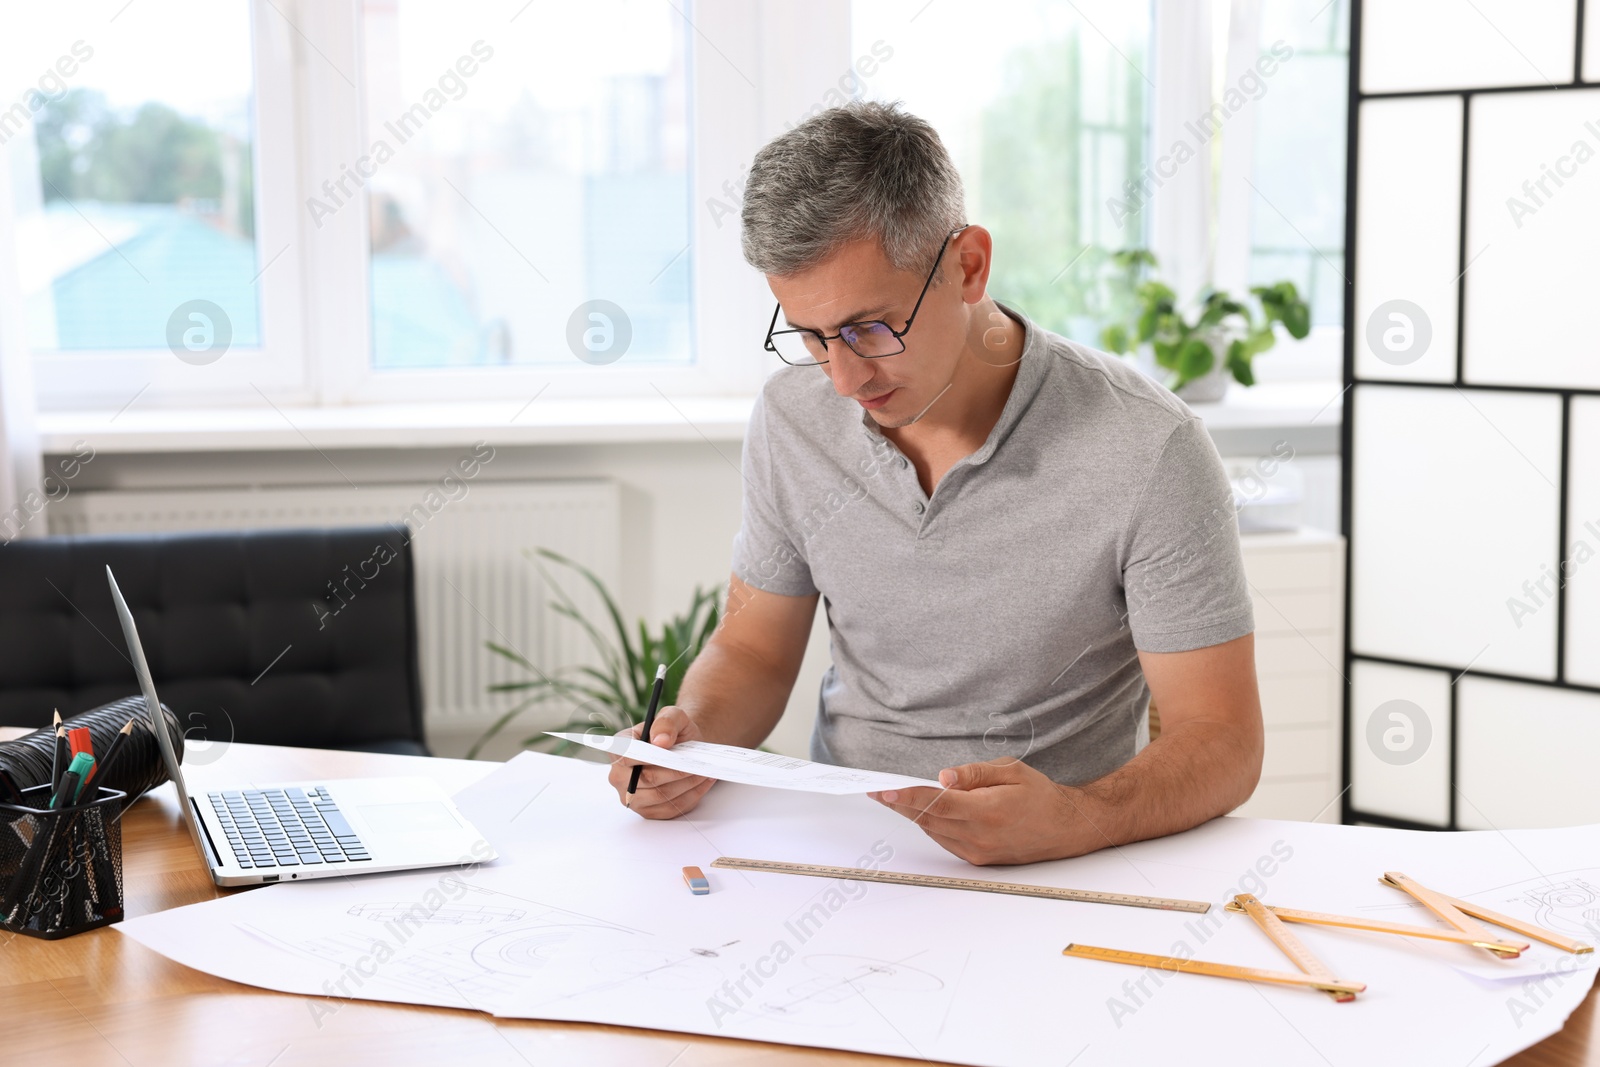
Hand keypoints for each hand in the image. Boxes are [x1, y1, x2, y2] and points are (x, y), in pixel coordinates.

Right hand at [605, 706, 715, 818]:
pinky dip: (690, 797)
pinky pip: (670, 810)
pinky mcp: (647, 811)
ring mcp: (631, 796)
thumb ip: (666, 722)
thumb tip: (660, 741)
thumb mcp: (673, 716)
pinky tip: (702, 783)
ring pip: (661, 796)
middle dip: (676, 772)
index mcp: (619, 748)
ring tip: (703, 772)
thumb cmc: (674, 733)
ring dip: (686, 785)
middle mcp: (619, 775)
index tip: (672, 755)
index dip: (647, 757)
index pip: (625, 756)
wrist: (683, 749)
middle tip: (697, 764)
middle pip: (646, 779)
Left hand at [870, 758, 1085, 865]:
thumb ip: (974, 774)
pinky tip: (926, 812)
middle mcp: (980, 835)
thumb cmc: (1040, 796)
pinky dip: (932, 825)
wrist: (1065, 828)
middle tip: (878, 791)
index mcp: (988, 810)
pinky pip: (945, 840)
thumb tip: (942, 777)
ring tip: (896, 798)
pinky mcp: (979, 859)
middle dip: (901, 804)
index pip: (938, 803)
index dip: (907, 797)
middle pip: (929, 819)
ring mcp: (978, 851)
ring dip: (914, 815)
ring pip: (934, 831)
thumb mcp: (1011, 771)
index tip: (884, 791)